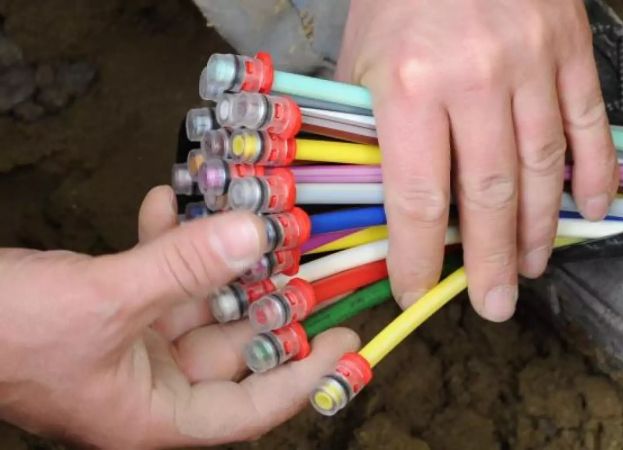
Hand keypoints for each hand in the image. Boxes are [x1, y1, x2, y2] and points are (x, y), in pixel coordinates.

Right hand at [0, 186, 358, 447]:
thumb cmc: (3, 333)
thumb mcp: (104, 300)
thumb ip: (182, 267)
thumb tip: (258, 233)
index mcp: (154, 416)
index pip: (251, 408)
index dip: (304, 375)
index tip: (345, 338)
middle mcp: (150, 386)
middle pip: (232, 347)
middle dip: (266, 299)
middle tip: (306, 257)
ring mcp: (129, 348)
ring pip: (197, 304)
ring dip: (217, 260)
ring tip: (247, 216)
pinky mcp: (108, 312)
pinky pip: (152, 279)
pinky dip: (162, 242)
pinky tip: (165, 200)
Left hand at [337, 0, 617, 321]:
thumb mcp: (361, 56)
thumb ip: (372, 127)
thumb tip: (388, 200)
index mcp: (408, 84)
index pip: (418, 197)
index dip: (419, 256)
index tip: (418, 291)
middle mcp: (474, 80)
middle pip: (489, 195)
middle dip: (491, 260)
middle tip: (494, 305)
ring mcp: (532, 65)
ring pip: (543, 169)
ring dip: (541, 229)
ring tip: (532, 268)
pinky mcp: (572, 49)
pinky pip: (590, 125)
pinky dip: (596, 174)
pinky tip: (594, 211)